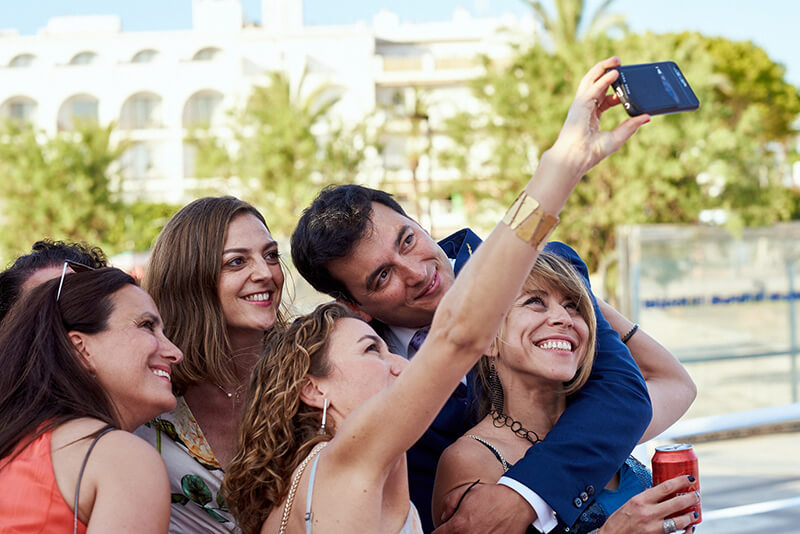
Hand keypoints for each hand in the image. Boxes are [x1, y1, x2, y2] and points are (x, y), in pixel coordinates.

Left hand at [433, 483, 535, 533]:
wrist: (517, 502)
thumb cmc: (491, 495)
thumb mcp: (467, 491)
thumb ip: (450, 503)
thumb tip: (444, 517)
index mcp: (458, 525)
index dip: (439, 532)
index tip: (443, 529)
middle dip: (452, 533)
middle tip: (461, 527)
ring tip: (473, 528)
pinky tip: (485, 530)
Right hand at [550, 56, 650, 179]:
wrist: (576, 158)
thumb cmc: (591, 152)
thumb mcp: (617, 138)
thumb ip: (630, 126)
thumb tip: (647, 117)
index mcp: (591, 116)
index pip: (603, 98)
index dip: (615, 92)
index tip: (626, 89)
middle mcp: (585, 108)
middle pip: (595, 83)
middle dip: (607, 71)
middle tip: (620, 63)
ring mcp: (581, 104)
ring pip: (591, 80)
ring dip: (603, 68)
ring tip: (616, 61)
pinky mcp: (580, 104)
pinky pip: (593, 87)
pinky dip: (604, 79)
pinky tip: (615, 73)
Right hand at [598, 475, 700, 533]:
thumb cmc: (617, 523)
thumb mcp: (628, 504)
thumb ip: (644, 499)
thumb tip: (658, 491)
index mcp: (639, 501)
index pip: (665, 487)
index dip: (680, 482)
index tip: (689, 479)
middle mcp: (648, 513)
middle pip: (676, 503)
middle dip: (690, 498)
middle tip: (696, 495)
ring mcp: (653, 528)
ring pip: (679, 521)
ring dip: (690, 516)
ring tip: (694, 512)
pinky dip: (686, 532)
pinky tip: (689, 528)